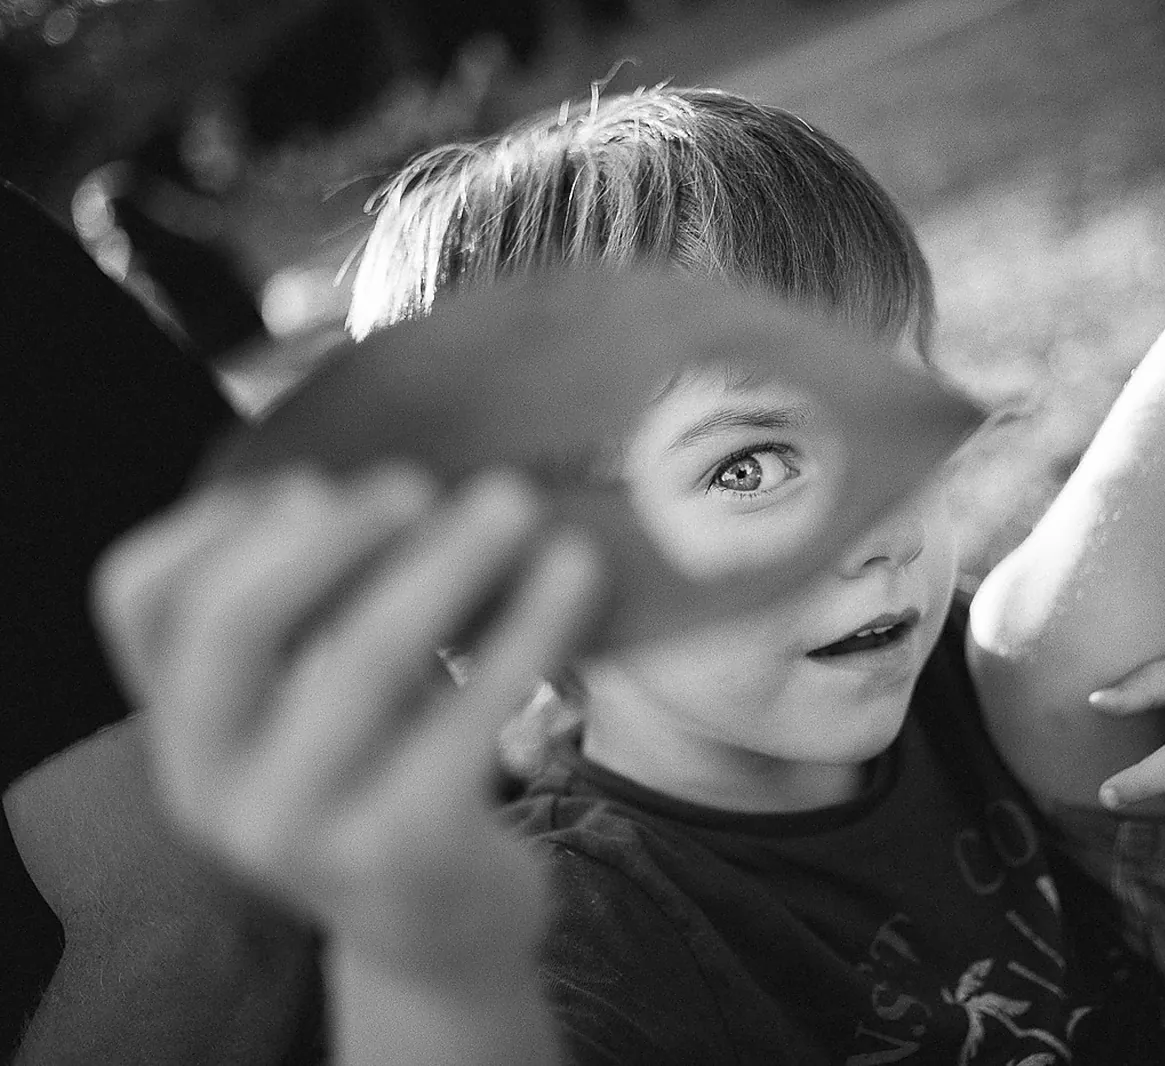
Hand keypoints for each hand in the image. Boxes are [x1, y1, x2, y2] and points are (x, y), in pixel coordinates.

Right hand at [92, 466, 602, 987]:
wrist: (440, 927)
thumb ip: (318, 610)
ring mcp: (299, 830)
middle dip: (333, 533)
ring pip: (360, 659)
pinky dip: (528, 629)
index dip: (218, 521)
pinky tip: (573, 574)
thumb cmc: (385, 775)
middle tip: (420, 483)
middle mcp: (212, 789)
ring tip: (516, 506)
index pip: (140, 602)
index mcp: (183, 732)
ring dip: (448, 562)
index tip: (313, 482)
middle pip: (235, 621)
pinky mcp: (402, 851)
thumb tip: (396, 477)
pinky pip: (466, 716)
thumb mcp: (319, 704)